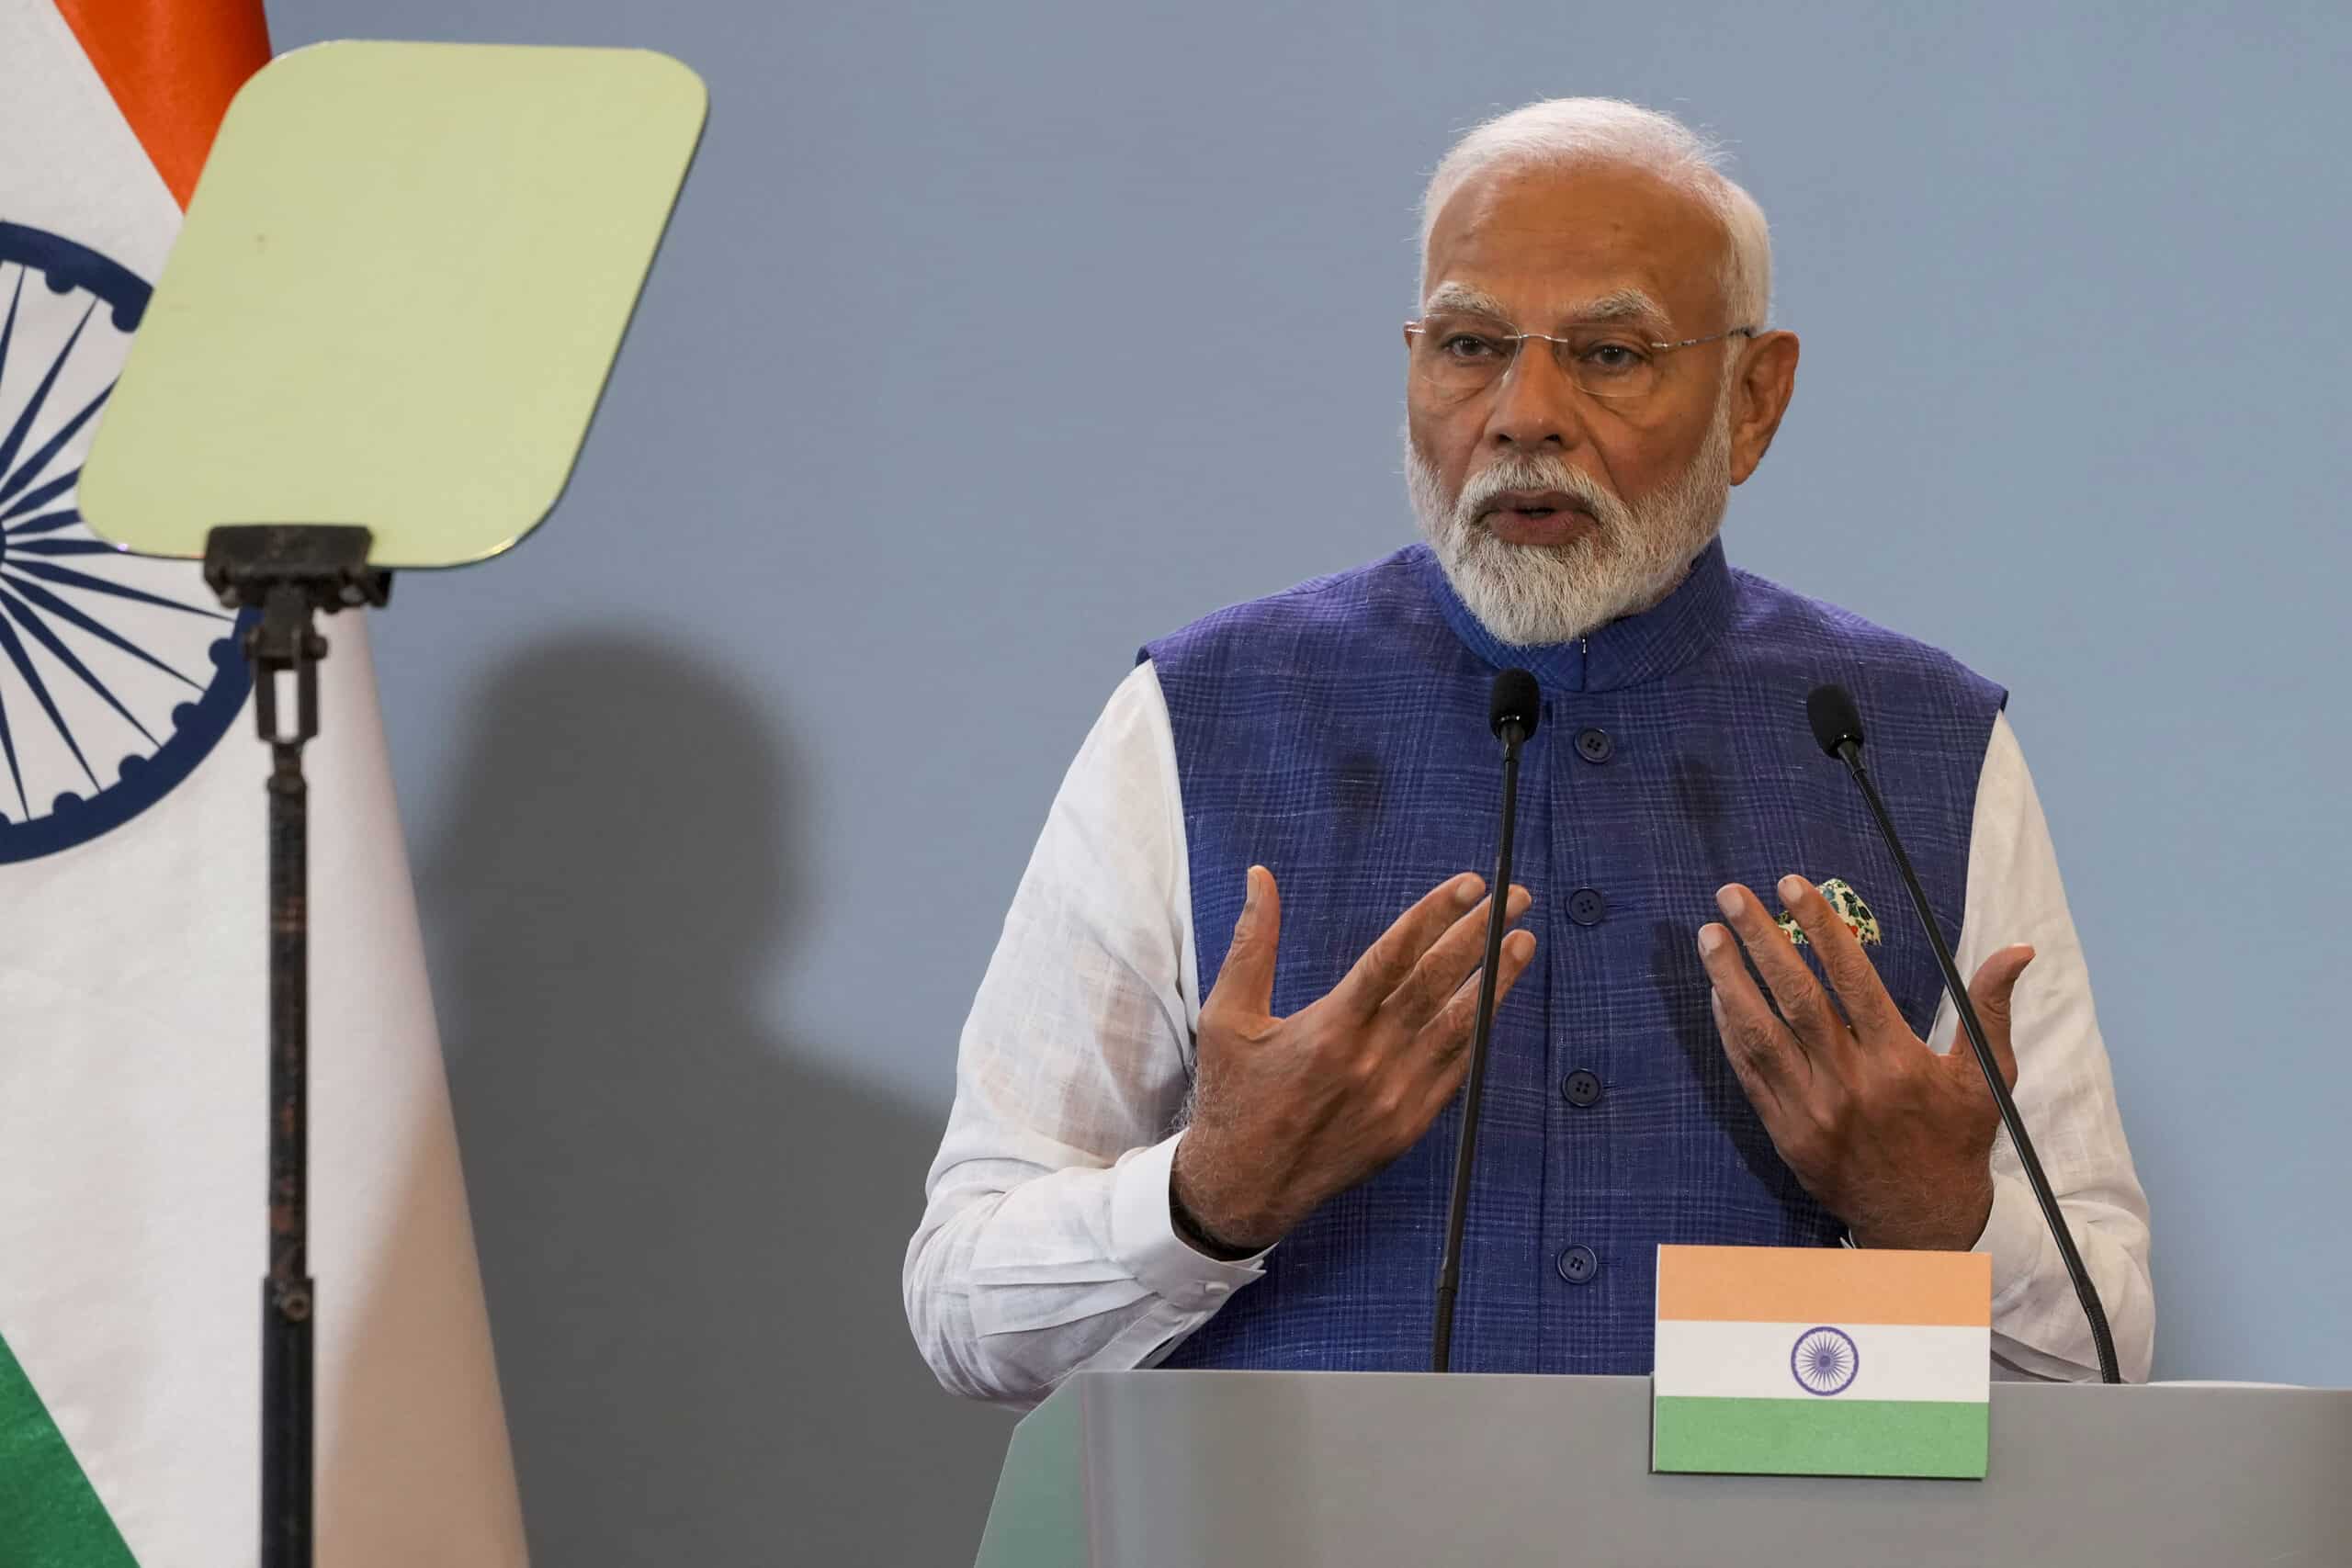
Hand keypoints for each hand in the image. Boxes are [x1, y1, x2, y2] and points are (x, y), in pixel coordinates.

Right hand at [1171, 866, 1535, 1254]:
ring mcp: (1397, 1095)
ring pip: (1459, 1025)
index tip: (1468, 884)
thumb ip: (1252, 943)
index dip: (1435, 914)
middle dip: (1479, 933)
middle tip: (1515, 896)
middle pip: (1437, 982)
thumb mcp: (1228, 1016)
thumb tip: (1261, 878)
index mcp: (1329, 1028)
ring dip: (1496, 980)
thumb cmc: (1234, 1095)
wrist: (1247, 1186)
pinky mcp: (1410, 1125)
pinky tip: (1494, 1002)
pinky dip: (1478, 1031)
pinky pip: (1456, 1068)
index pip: (1395, 955)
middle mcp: (1370, 1059)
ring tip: (1523, 942)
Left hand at [1697, 875, 2034, 1251]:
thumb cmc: (1957, 1140)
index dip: (1820, 926)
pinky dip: (1729, 1030)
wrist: (1923, 1221)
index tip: (1793, 885)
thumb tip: (2018, 949)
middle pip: (1796, 996)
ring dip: (1729, 979)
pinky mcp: (1785, 1131)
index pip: (1852, 977)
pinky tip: (1716, 993)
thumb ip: (1991, 1008)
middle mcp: (1850, 1081)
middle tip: (1730, 896)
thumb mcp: (1988, 1076)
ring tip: (1708, 936)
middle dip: (1761, 940)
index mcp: (1899, 1060)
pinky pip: (1748, 1072)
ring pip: (1760, 1032)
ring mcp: (1811, 1108)